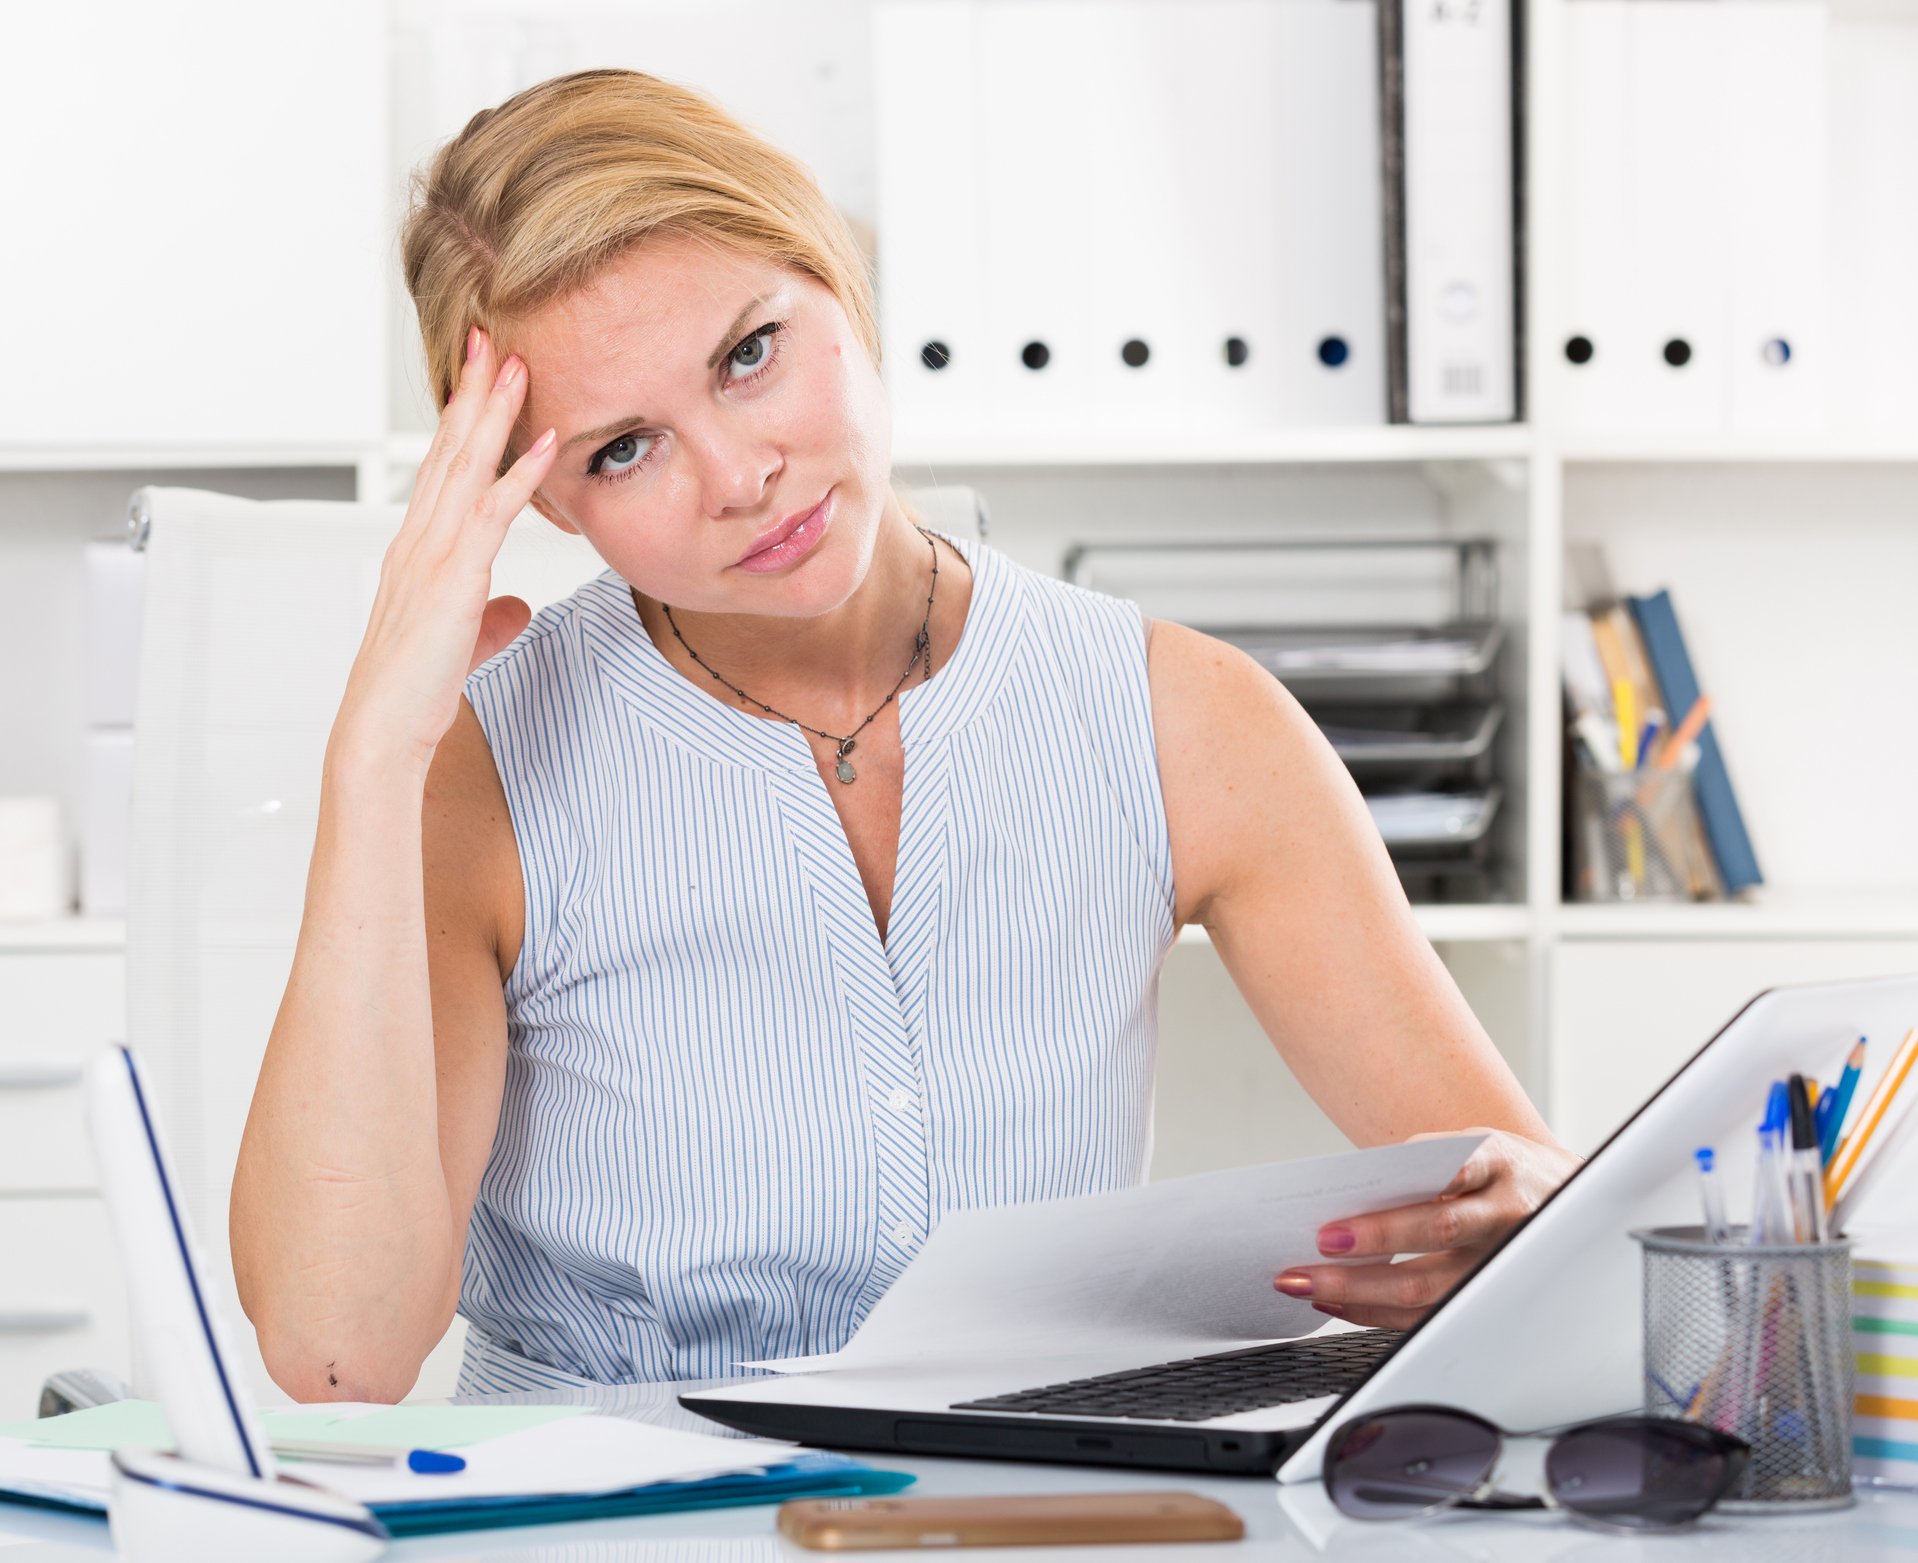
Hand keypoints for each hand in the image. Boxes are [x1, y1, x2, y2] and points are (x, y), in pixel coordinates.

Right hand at [332, 326, 559, 771]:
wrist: (384, 725)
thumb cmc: (415, 689)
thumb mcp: (464, 643)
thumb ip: (491, 617)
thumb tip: (517, 608)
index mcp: (418, 548)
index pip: (442, 467)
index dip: (461, 418)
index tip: (479, 375)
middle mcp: (419, 538)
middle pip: (448, 448)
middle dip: (471, 390)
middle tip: (489, 336)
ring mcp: (433, 553)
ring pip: (465, 466)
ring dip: (492, 412)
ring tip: (513, 363)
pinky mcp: (454, 577)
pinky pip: (491, 514)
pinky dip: (519, 475)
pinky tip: (542, 443)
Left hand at [1274, 1129, 1581, 1329]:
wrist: (1563, 1198)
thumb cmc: (1497, 1171)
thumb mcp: (1470, 1145)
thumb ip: (1421, 1162)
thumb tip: (1344, 1190)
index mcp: (1497, 1162)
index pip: (1447, 1179)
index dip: (1395, 1207)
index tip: (1335, 1227)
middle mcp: (1507, 1213)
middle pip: (1436, 1234)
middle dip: (1370, 1247)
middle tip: (1311, 1254)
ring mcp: (1501, 1261)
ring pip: (1430, 1288)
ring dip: (1360, 1291)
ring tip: (1306, 1284)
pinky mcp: (1488, 1298)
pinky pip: (1428, 1313)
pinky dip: (1376, 1311)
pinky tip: (1338, 1304)